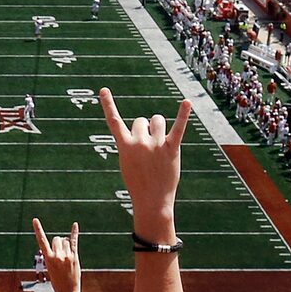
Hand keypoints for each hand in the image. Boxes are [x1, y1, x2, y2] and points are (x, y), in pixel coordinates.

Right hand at [33, 218, 85, 291]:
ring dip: (65, 245)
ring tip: (66, 257)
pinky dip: (74, 232)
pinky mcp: (74, 257)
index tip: (35, 220)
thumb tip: (60, 242)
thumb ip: (53, 254)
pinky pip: (74, 242)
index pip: (42, 241)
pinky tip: (75, 224)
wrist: (67, 291)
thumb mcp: (51, 267)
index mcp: (48, 258)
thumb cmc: (57, 281)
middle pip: (56, 239)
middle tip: (59, 254)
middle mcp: (57, 255)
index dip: (38, 229)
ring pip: (65, 241)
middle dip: (57, 243)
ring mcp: (67, 256)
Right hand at [102, 91, 189, 244]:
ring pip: (158, 120)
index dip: (108, 105)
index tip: (104, 89)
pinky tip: (186, 102)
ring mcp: (156, 145)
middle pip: (141, 120)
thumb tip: (148, 124)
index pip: (114, 122)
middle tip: (148, 150)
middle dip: (145, 129)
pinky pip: (178, 128)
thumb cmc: (138, 183)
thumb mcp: (127, 162)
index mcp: (124, 146)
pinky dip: (183, 114)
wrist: (151, 201)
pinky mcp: (172, 149)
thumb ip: (133, 143)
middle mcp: (139, 142)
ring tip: (160, 145)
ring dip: (159, 128)